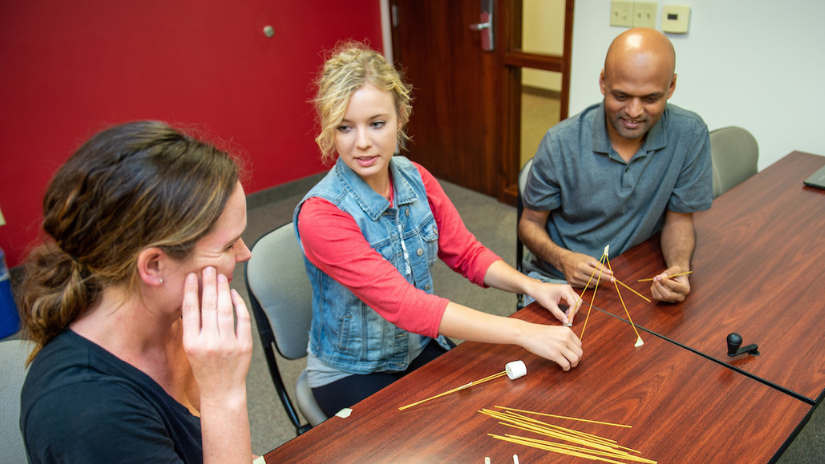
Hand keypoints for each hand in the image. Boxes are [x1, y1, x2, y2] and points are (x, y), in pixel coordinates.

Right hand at [181, 267, 252, 403]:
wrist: (222, 391)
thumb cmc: (205, 370)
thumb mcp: (190, 350)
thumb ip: (192, 327)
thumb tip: (193, 299)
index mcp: (192, 343)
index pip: (190, 310)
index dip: (190, 290)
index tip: (191, 276)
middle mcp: (209, 343)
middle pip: (208, 306)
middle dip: (208, 284)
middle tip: (208, 269)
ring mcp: (228, 344)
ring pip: (225, 309)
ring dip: (223, 290)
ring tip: (220, 277)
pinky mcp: (244, 345)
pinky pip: (242, 319)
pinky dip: (239, 304)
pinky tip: (234, 294)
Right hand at [519, 323, 582, 370]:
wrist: (527, 333)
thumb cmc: (538, 332)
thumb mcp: (555, 330)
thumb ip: (564, 336)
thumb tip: (570, 347)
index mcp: (567, 331)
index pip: (579, 344)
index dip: (577, 351)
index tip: (573, 354)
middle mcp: (566, 338)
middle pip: (579, 353)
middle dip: (577, 359)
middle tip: (573, 362)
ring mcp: (560, 347)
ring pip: (575, 359)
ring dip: (573, 364)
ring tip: (569, 365)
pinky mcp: (554, 355)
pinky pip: (566, 364)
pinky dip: (566, 368)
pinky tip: (563, 367)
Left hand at [528, 282, 582, 325]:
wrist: (536, 288)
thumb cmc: (541, 294)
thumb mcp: (550, 306)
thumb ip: (559, 314)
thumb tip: (566, 322)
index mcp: (566, 290)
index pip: (574, 303)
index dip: (572, 313)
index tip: (569, 321)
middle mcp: (569, 288)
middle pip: (578, 302)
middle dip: (574, 311)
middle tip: (568, 319)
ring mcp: (568, 289)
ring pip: (577, 301)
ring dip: (573, 309)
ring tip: (567, 316)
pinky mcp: (566, 291)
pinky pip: (573, 299)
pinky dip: (571, 306)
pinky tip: (566, 311)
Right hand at [560, 251, 612, 287]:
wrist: (564, 260)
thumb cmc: (578, 258)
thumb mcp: (589, 259)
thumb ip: (600, 266)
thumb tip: (610, 273)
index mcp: (582, 266)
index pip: (598, 274)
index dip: (607, 277)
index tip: (614, 279)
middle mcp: (577, 274)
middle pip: (595, 281)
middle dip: (602, 279)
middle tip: (605, 276)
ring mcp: (574, 280)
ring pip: (591, 285)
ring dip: (596, 281)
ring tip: (594, 276)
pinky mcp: (572, 284)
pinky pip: (585, 286)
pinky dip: (589, 283)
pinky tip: (587, 278)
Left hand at [650, 266, 689, 302]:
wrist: (678, 278)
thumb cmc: (678, 273)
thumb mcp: (676, 269)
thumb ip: (669, 272)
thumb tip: (660, 277)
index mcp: (685, 288)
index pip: (674, 286)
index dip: (665, 281)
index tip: (658, 276)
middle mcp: (680, 296)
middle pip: (668, 295)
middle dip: (659, 286)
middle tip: (655, 278)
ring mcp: (673, 300)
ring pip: (661, 297)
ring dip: (655, 287)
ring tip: (655, 279)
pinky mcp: (666, 300)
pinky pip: (656, 297)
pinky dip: (653, 290)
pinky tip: (655, 283)